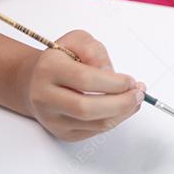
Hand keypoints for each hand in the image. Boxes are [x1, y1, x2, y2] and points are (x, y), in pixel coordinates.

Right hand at [15, 29, 144, 141]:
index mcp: (48, 69)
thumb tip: (110, 75)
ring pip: (93, 124)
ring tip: (135, 100)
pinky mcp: (61, 132)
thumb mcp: (77, 41)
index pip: (84, 79)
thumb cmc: (61, 59)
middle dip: (121, 103)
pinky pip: (94, 132)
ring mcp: (52, 118)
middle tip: (139, 94)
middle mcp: (45, 96)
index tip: (131, 81)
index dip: (113, 82)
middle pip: (86, 108)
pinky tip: (122, 108)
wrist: (35, 81)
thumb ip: (95, 51)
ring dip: (122, 113)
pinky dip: (114, 120)